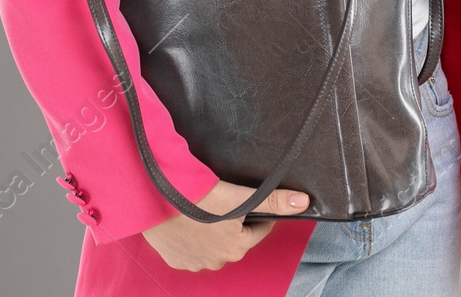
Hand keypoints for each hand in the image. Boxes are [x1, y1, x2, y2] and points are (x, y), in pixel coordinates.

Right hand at [141, 180, 310, 271]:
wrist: (156, 201)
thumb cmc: (197, 198)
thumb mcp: (240, 196)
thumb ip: (273, 201)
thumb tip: (303, 202)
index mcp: (237, 248)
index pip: (259, 229)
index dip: (258, 212)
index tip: (249, 199)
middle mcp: (217, 261)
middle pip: (236, 238)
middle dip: (235, 221)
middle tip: (225, 200)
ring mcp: (194, 263)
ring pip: (214, 245)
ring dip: (214, 231)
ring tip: (206, 208)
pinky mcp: (175, 260)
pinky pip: (191, 249)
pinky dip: (193, 237)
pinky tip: (189, 220)